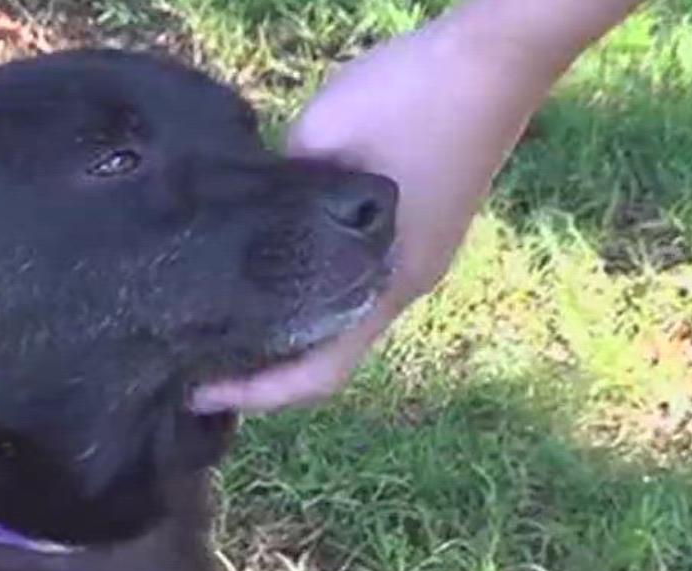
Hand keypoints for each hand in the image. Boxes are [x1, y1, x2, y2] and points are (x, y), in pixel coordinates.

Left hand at [189, 6, 574, 414]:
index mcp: (387, 284)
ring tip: (232, 325)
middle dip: (268, 370)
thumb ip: (283, 196)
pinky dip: (319, 295)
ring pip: (348, 319)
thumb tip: (251, 223)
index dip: (257, 394)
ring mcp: (423, 258)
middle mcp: (408, 284)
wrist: (493, 56)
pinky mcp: (427, 231)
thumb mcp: (318, 143)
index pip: (318, 374)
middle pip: (331, 356)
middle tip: (204, 363)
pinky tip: (281, 271)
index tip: (199, 393)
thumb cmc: (408, 98)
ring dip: (295, 332)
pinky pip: (363, 282)